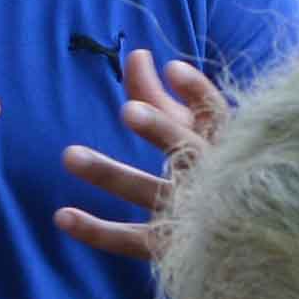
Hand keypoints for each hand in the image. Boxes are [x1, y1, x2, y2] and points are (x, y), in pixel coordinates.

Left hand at [58, 46, 224, 262]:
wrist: (236, 241)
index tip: (173, 69)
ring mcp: (190, 214)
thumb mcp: (184, 127)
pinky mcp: (169, 245)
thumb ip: (157, 93)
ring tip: (68, 155)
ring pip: (149, 191)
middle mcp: (211, 178)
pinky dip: (97, 231)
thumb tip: (136, 54)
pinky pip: (130, 239)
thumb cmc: (201, 166)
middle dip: (159, 129)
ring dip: (110, 174)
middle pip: (187, 150)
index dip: (197, 92)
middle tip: (127, 110)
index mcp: (222, 145)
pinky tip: (61, 216)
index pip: (217, 114)